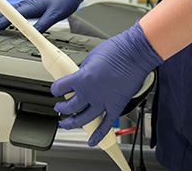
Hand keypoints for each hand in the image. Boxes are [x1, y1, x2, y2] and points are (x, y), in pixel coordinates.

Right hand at [0, 0, 94, 32]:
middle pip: (5, 13)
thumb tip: (33, 34)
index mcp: (31, 6)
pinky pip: (17, 11)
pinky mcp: (35, 5)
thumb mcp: (56, 14)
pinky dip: (8, 16)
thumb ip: (43, 24)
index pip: (10, 16)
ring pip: (10, 12)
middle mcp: (28, 4)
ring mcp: (31, 4)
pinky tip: (8, 19)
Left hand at [51, 21, 162, 146]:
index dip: (55, 90)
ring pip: (83, 120)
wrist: (135, 53)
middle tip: (60, 107)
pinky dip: (98, 135)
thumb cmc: (116, 51)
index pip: (59, 88)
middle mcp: (90, 93)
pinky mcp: (116, 106)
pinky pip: (105, 125)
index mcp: (81, 78)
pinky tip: (92, 141)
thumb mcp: (90, 57)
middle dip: (61, 108)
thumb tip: (78, 77)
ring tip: (67, 123)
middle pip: (68, 107)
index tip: (56, 90)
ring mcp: (103, 102)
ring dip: (72, 123)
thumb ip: (82, 71)